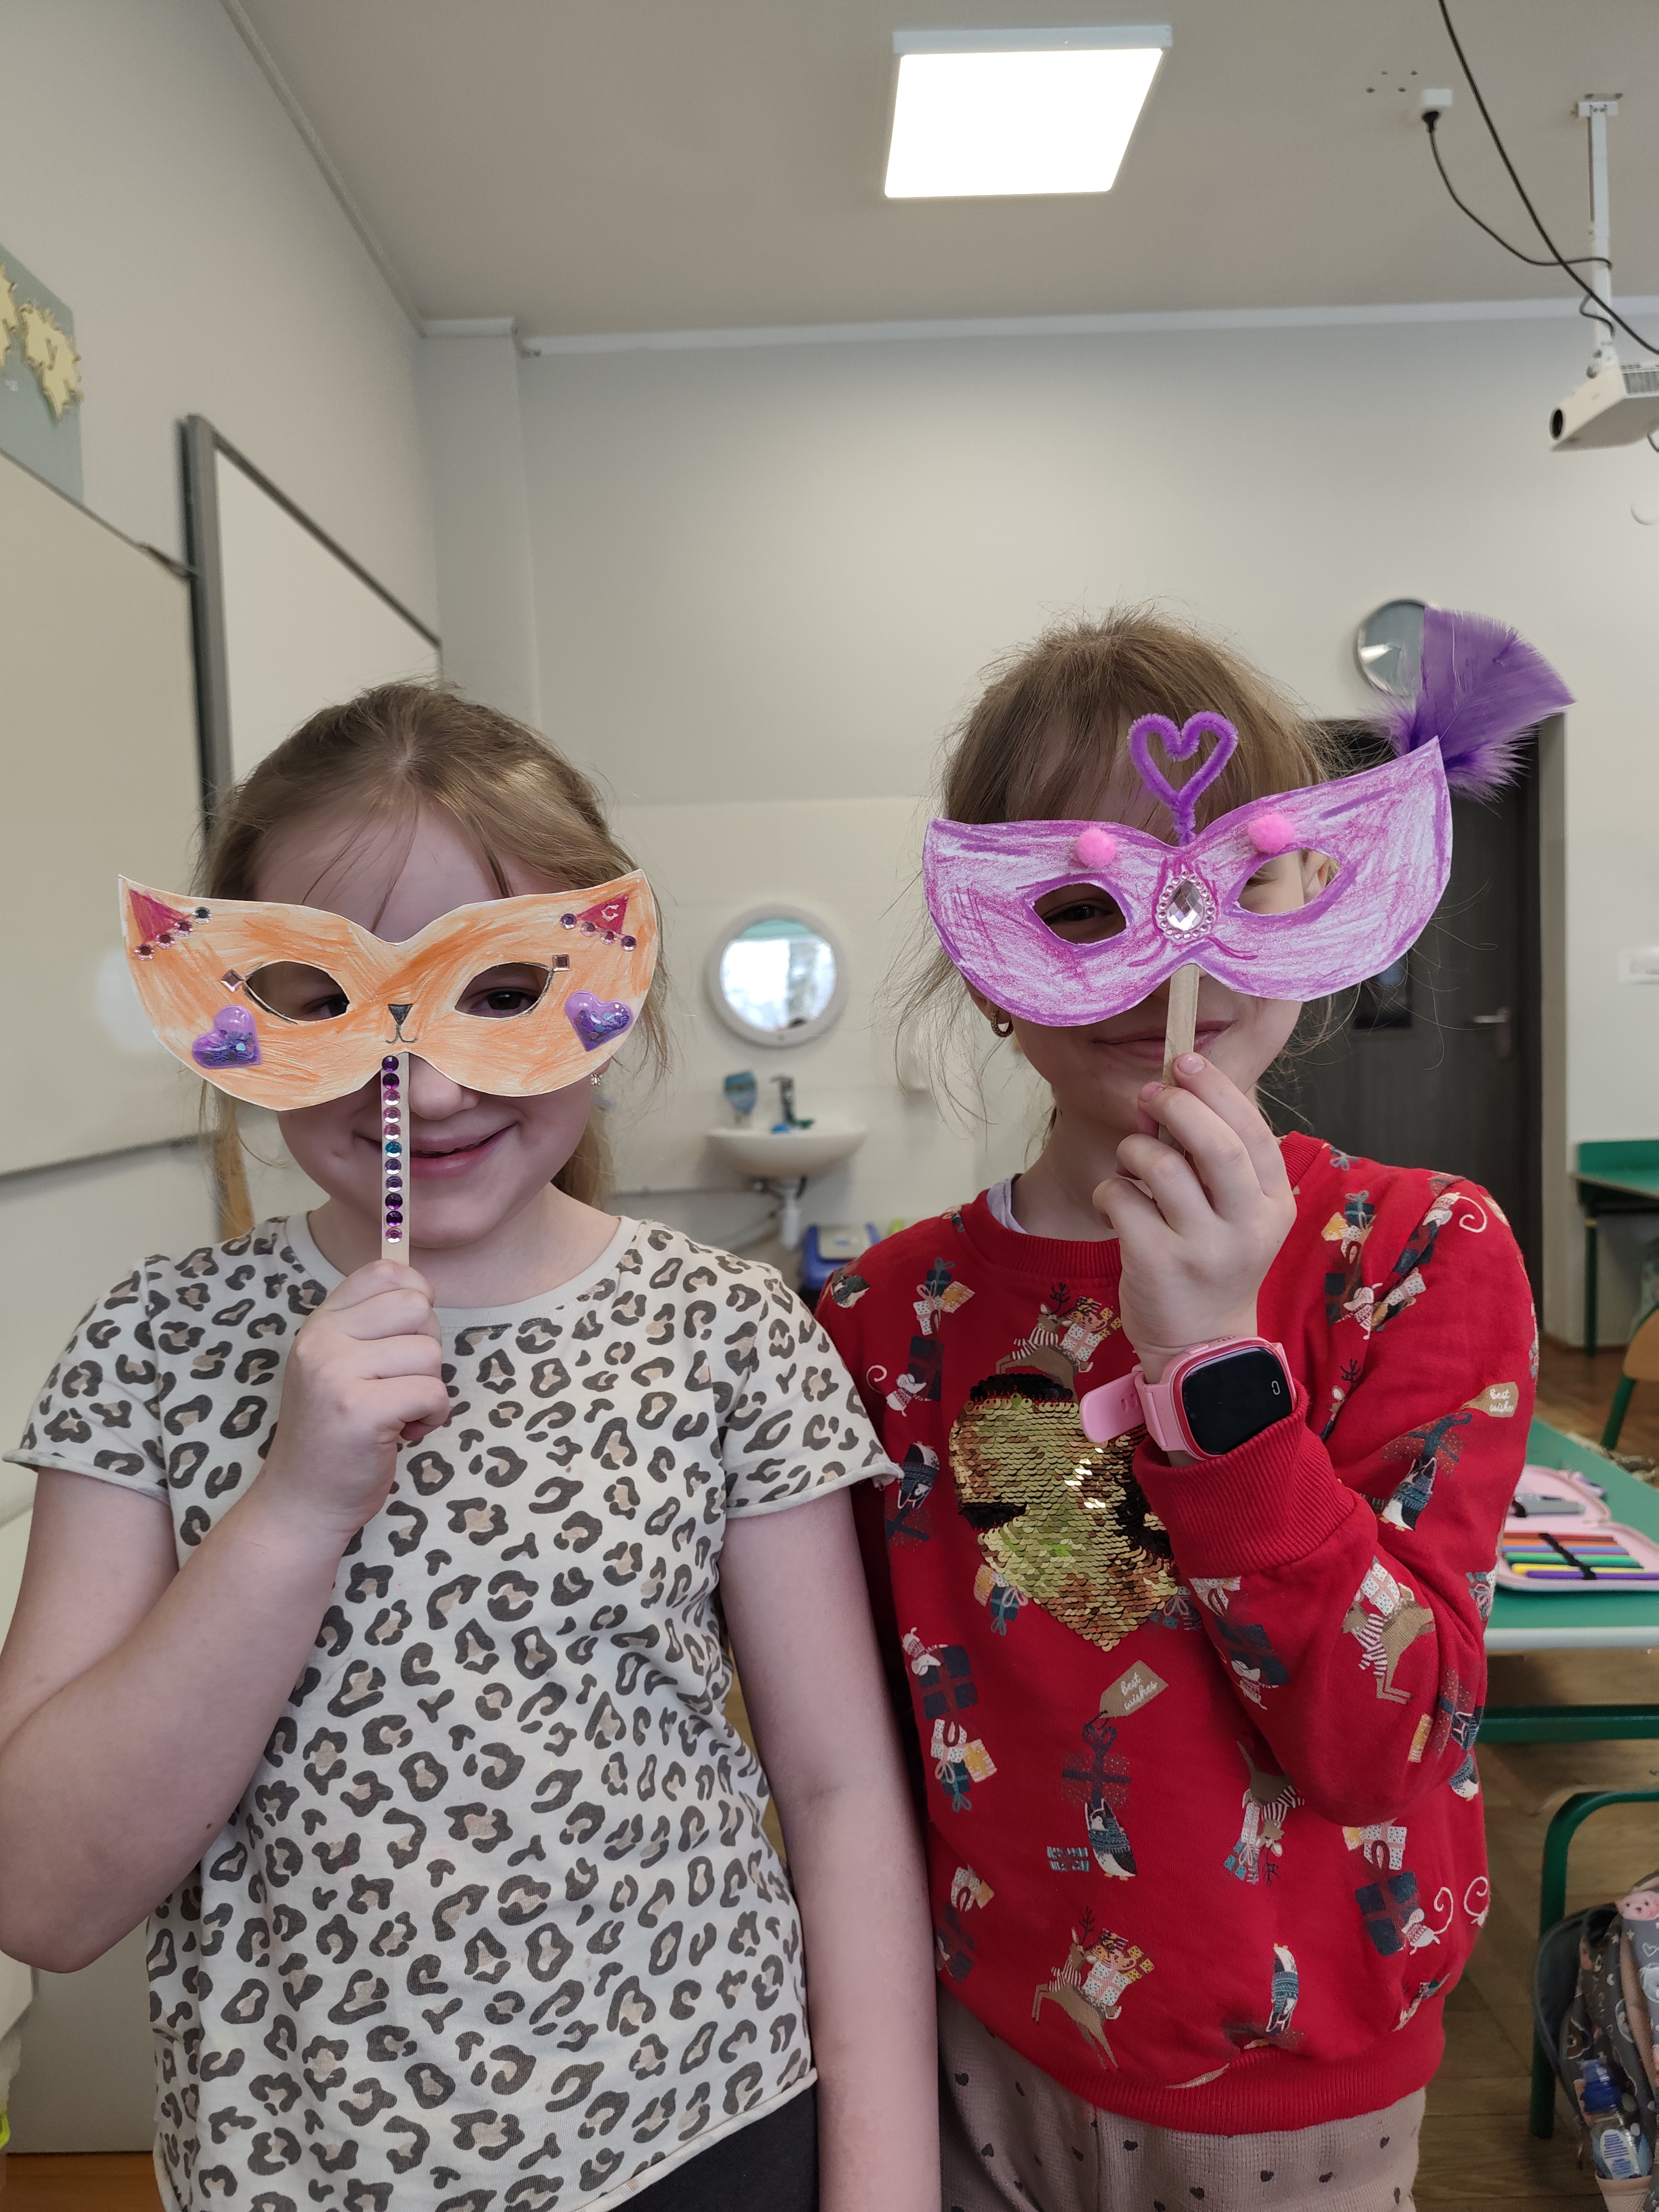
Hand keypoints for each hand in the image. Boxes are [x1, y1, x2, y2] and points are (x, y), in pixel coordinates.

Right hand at [256, 1263, 448, 1541]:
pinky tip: (404, 1433)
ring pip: (429, 1352)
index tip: (408, 1335)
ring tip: (396, 1413)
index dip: (415, 1296)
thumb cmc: (335, 1434)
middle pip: (416, 1307)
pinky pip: (433, 1391)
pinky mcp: (361, 1410)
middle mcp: (322, 1340)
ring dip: (428, 1388)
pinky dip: (433, 1416)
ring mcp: (337, 1373)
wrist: (303, 1502)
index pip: (384, 1271)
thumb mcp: (339, 1365)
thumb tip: (423, 1287)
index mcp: (320, 1323)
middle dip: (426, 1348)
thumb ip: (371, 1326)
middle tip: (400, 1383)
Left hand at [1092, 1054, 1294, 1380]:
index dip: (1216, 1089)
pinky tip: (1113, 1207)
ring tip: (1130, 1166)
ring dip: (1133, 1152)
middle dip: (1177, 1106)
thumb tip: (1167, 1094)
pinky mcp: (1157, 1263)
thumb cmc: (1213, 1261)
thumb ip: (1214, 1159)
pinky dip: (1108, 1191)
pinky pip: (1121, 1199)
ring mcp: (1203, 1247)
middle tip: (1151, 1096)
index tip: (1185, 1061)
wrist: (1200, 1344)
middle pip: (1216, 1145)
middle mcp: (1246, 1226)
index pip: (1254, 1132)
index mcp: (1273, 1204)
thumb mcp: (1236, 1213)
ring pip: (1161, 1167)